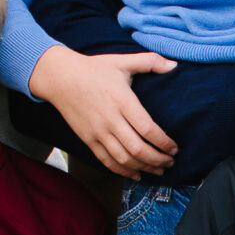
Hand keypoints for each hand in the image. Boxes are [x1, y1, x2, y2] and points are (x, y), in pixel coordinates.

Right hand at [31, 47, 178, 177]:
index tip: (175, 148)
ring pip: (124, 158)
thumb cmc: (93, 69)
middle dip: (158, 160)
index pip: (148, 129)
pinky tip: (135, 174)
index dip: (164, 143)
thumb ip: (150, 61)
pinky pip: (106, 161)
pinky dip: (122, 171)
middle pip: (138, 149)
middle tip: (170, 163)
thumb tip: (174, 64)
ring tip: (158, 170)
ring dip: (144, 167)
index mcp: (123, 101)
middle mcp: (111, 120)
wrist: (60, 78)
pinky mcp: (88, 139)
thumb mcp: (122, 61)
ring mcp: (98, 132)